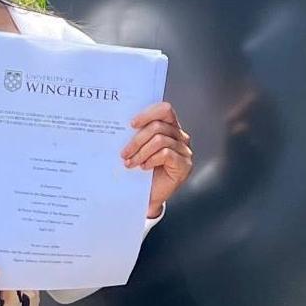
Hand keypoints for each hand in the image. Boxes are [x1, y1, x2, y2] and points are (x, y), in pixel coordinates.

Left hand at [123, 102, 193, 217]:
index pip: (165, 110)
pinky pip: (166, 154)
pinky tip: (143, 167)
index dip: (148, 113)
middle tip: (124, 153)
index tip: (131, 124)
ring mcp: (184, 151)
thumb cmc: (142, 170)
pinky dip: (151, 160)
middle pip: (158, 126)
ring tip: (129, 163)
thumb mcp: (139, 149)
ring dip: (140, 152)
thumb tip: (121, 124)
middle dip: (137, 139)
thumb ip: (137, 134)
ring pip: (160, 140)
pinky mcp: (185, 165)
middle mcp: (180, 137)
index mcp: (170, 127)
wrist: (148, 196)